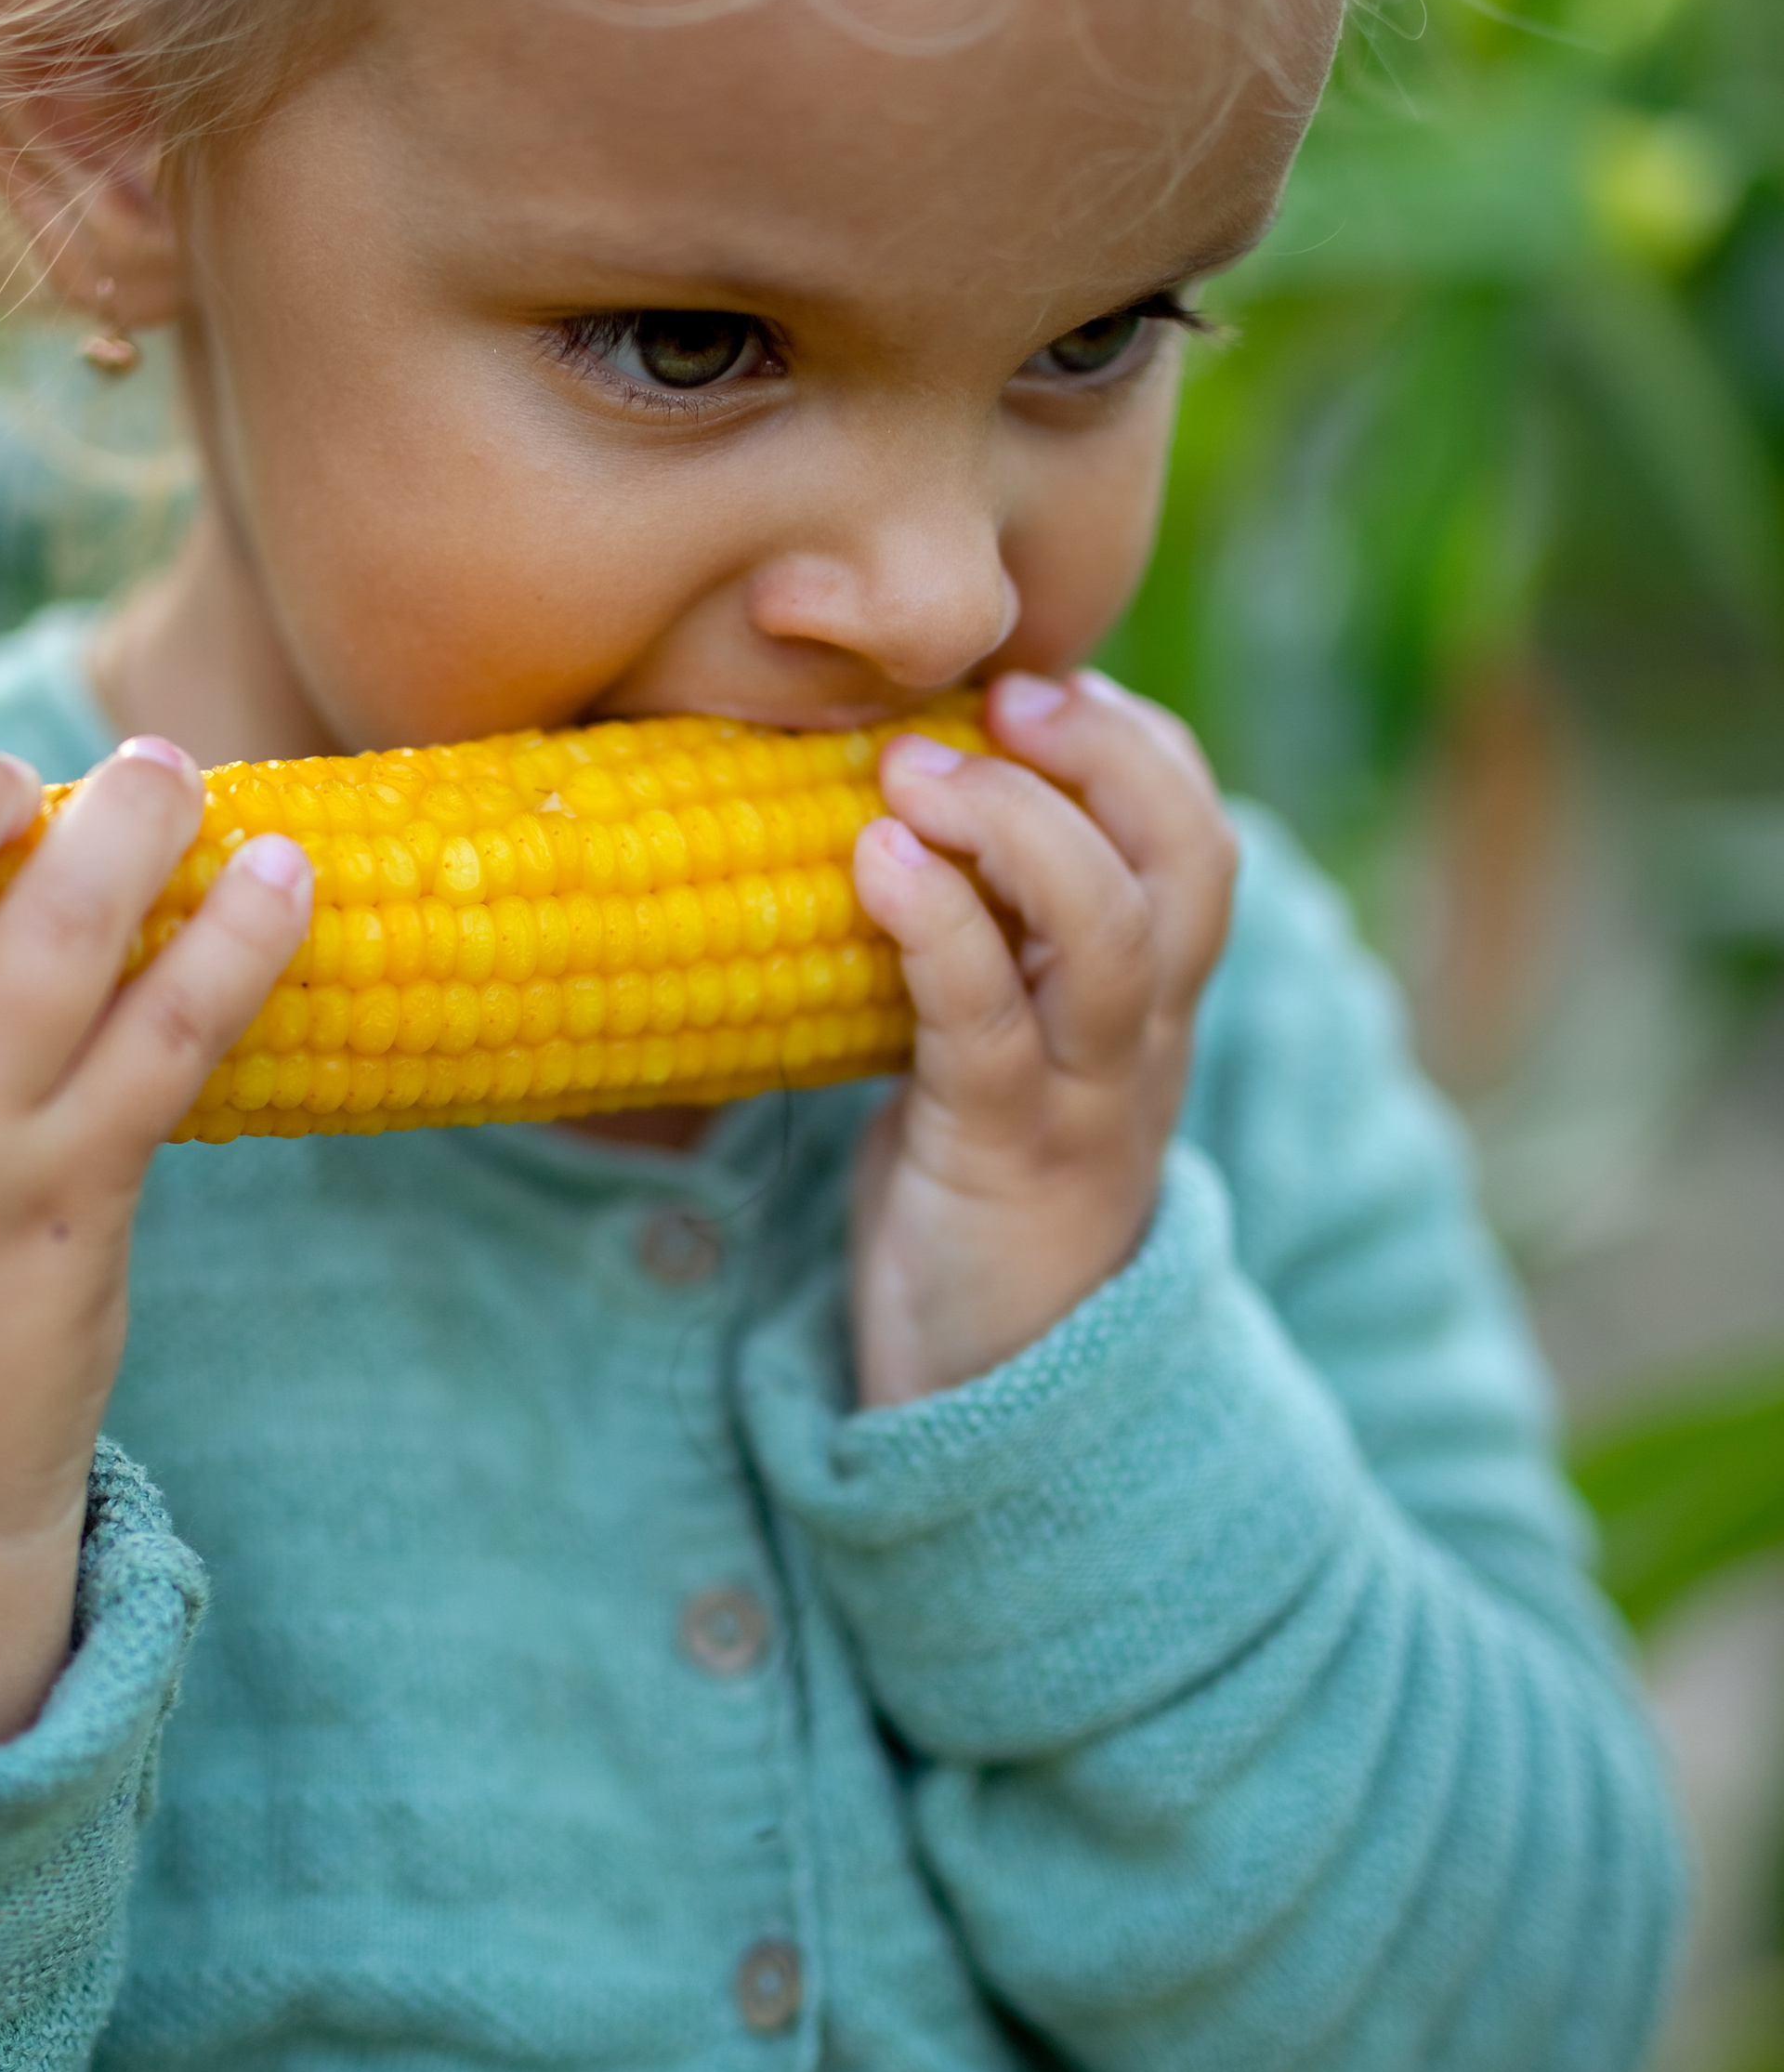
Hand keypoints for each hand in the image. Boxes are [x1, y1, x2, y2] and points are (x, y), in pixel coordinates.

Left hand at [845, 670, 1236, 1409]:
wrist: (987, 1391)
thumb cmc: (969, 1194)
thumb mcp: (998, 1049)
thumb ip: (984, 944)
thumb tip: (888, 804)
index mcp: (1146, 1001)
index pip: (1196, 837)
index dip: (1138, 744)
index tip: (1040, 680)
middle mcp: (1141, 1037)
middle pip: (1190, 861)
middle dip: (1110, 754)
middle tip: (1004, 693)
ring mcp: (1085, 1098)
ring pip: (1112, 933)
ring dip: (1018, 826)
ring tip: (911, 770)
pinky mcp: (1004, 1156)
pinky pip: (989, 1023)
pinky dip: (939, 928)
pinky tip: (876, 863)